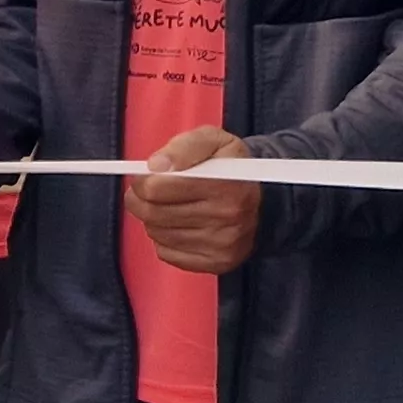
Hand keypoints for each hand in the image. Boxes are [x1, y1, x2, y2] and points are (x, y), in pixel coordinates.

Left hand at [132, 127, 258, 274]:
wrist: (263, 201)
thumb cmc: (231, 168)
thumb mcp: (214, 140)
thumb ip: (183, 146)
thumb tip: (156, 164)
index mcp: (224, 184)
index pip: (157, 189)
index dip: (143, 181)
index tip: (145, 177)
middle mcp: (225, 217)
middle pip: (153, 214)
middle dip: (140, 200)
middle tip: (144, 192)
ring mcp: (220, 244)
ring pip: (157, 234)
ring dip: (152, 219)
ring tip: (165, 206)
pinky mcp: (215, 262)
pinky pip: (167, 253)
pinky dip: (164, 239)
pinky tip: (177, 225)